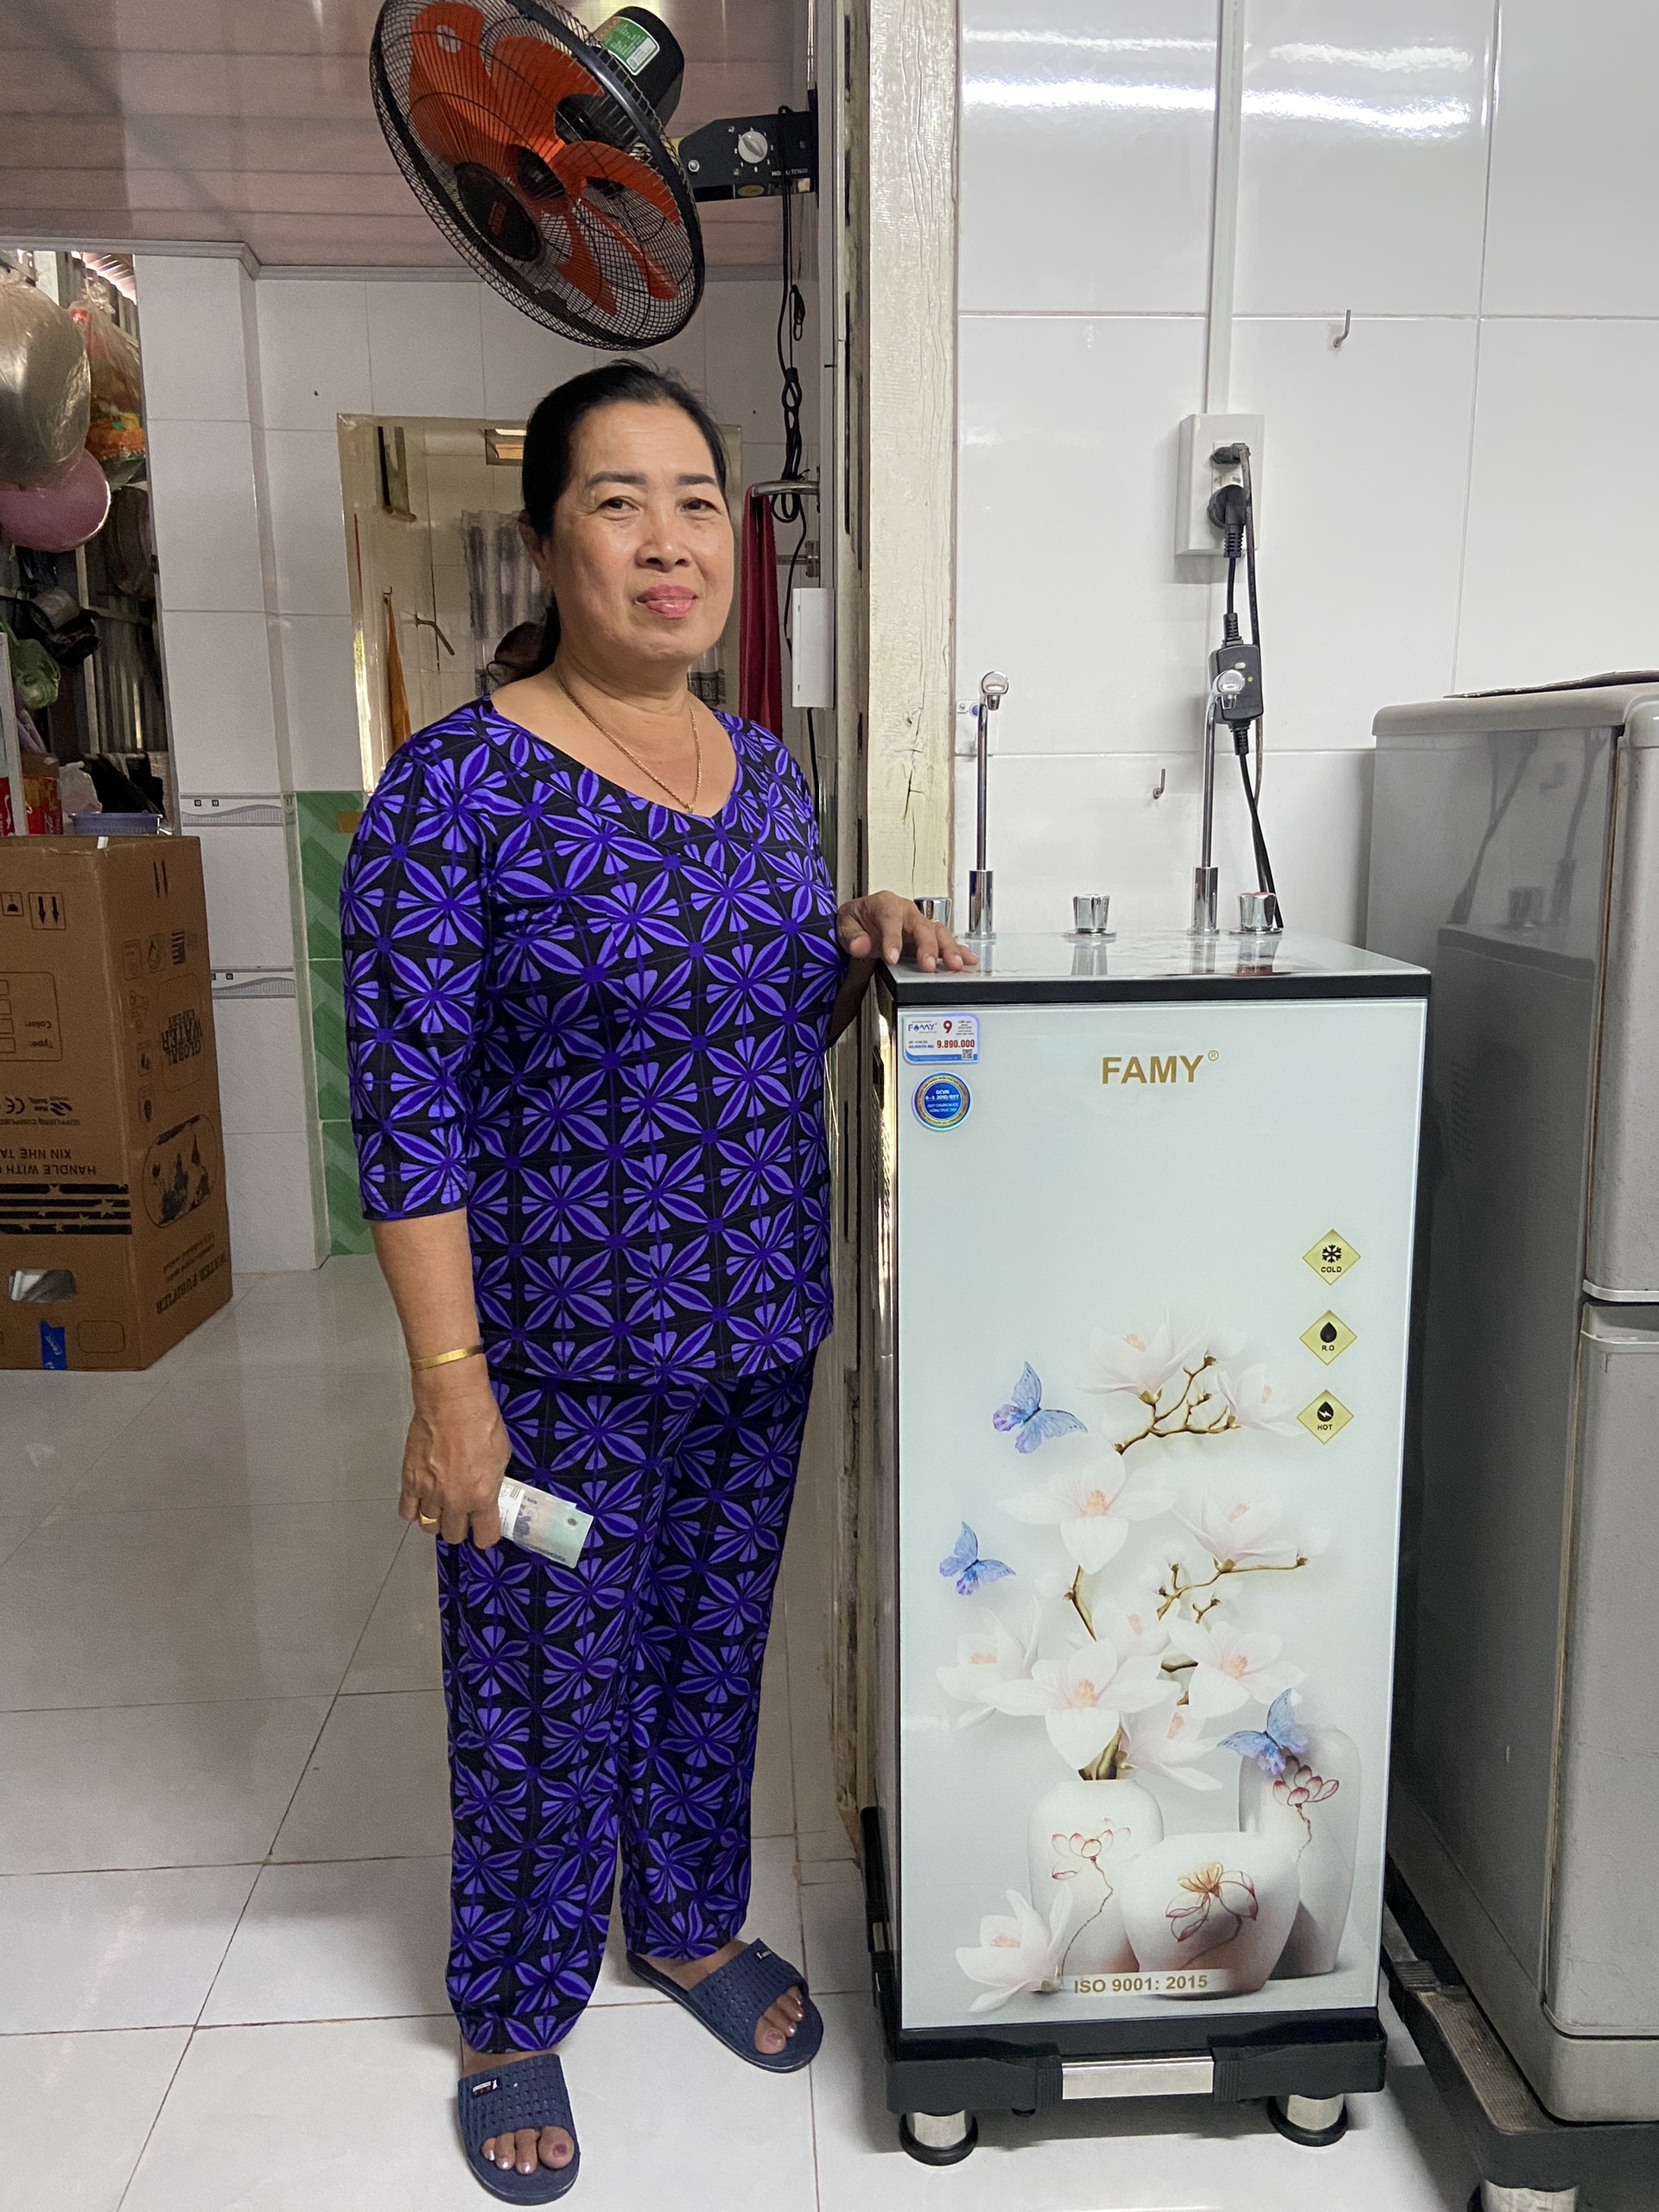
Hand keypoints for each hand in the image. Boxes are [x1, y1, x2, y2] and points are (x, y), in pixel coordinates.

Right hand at [398, 1361, 508, 1547]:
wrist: (452, 1403)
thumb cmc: (480, 1422)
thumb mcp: (502, 1455)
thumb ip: (493, 1481)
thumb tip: (488, 1490)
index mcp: (482, 1496)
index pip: (485, 1536)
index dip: (485, 1536)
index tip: (484, 1530)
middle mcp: (455, 1501)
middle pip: (453, 1535)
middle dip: (459, 1528)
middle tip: (462, 1515)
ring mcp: (429, 1493)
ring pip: (429, 1526)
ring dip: (437, 1520)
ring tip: (442, 1507)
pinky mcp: (410, 1481)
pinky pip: (407, 1511)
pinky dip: (414, 1510)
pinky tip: (422, 1500)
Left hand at [836, 891, 977, 973]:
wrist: (860, 921)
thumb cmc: (857, 921)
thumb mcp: (845, 926)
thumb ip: (852, 936)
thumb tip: (860, 945)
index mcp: (884, 904)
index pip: (890, 919)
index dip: (892, 938)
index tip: (891, 957)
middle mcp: (905, 911)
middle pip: (920, 925)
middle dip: (926, 946)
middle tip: (927, 966)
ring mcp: (918, 923)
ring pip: (937, 932)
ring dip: (947, 949)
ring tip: (955, 964)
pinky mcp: (926, 936)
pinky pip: (944, 941)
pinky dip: (957, 950)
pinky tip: (967, 960)